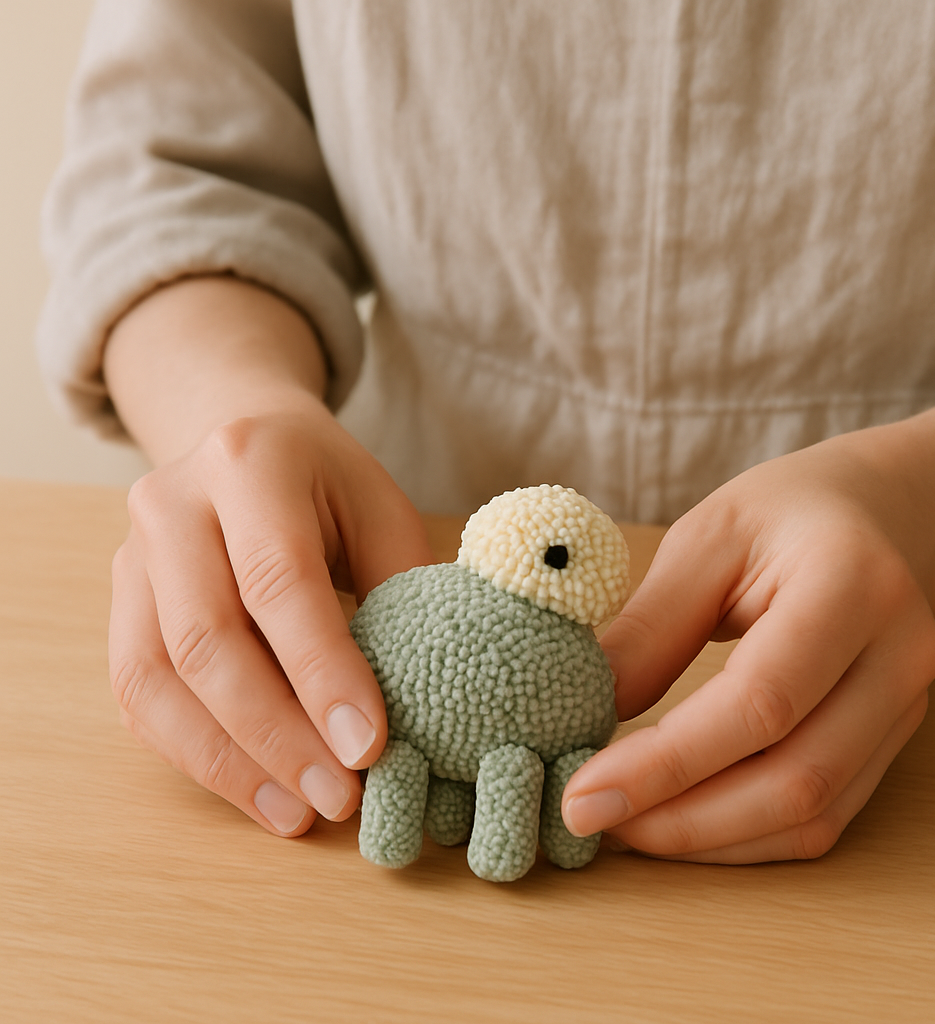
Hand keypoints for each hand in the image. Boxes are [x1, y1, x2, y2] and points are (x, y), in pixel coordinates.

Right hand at [109, 405, 432, 835]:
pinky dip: (194, 754)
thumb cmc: (327, 482)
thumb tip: (420, 701)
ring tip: (297, 812)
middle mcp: (171, 505)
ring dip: (229, 762)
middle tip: (338, 796)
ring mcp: (131, 556)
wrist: (243, 441)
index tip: (368, 748)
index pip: (280, 581)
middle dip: (277, 734)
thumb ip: (400, 589)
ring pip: (158, 679)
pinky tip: (255, 790)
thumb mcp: (381, 510)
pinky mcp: (119, 604)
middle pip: (208, 640)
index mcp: (248, 463)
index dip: (323, 672)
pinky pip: (139, 695)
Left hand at [560, 438, 934, 862]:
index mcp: (851, 584)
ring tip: (624, 826)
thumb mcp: (704, 541)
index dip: (667, 763)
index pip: (760, 702)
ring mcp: (904, 707)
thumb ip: (650, 628)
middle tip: (589, 819)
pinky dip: (744, 836)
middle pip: (795, 779)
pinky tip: (679, 821)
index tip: (582, 794)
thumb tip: (583, 713)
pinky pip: (823, 817)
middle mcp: (897, 656)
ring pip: (812, 815)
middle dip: (681, 819)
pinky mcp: (890, 740)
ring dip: (708, 839)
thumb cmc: (783, 514)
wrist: (876, 516)